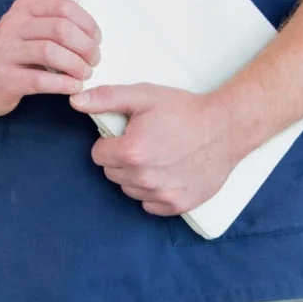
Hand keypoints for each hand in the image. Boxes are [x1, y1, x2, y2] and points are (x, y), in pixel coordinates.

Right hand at [0, 0, 101, 116]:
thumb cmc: (12, 55)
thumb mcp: (29, 30)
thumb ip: (55, 26)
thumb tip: (94, 37)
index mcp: (24, 9)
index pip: (64, 7)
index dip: (87, 24)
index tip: (97, 40)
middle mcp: (12, 26)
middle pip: (60, 29)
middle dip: (85, 46)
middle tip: (94, 61)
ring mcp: (6, 52)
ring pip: (51, 51)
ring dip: (76, 65)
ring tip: (85, 74)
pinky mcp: (5, 79)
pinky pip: (41, 79)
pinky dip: (63, 84)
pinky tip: (74, 88)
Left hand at [72, 82, 255, 215]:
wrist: (226, 128)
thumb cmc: (186, 110)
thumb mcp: (144, 96)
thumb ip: (107, 98)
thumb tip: (76, 101)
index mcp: (131, 151)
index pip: (98, 155)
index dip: (110, 143)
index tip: (127, 135)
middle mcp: (143, 177)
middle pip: (112, 173)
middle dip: (122, 159)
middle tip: (145, 143)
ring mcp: (161, 194)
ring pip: (129, 189)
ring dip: (136, 176)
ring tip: (158, 157)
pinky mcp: (177, 205)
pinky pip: (149, 204)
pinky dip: (154, 191)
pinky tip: (167, 173)